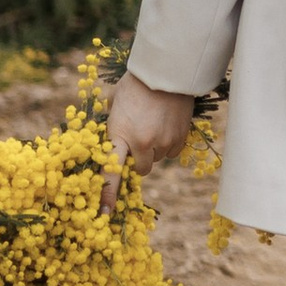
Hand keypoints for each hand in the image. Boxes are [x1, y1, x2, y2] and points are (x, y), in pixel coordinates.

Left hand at [102, 70, 195, 213]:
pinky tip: (166, 123)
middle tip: (138, 140)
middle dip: (138, 160)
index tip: (105, 214)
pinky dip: (169, 143)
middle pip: (140, 170)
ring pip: (157, 159)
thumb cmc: (135, 84)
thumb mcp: (115, 105)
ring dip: (154, 149)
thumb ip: (113, 127)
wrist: (167, 71)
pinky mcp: (180, 138)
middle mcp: (142, 143)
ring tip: (154, 123)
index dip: (108, 195)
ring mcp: (163, 141)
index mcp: (119, 135)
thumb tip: (112, 144)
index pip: (111, 172)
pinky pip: (172, 151)